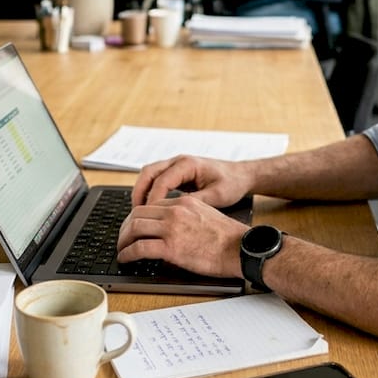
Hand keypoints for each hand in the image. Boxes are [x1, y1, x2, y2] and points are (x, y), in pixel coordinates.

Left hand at [116, 195, 245, 277]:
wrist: (241, 249)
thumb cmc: (229, 238)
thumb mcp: (206, 215)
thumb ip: (186, 216)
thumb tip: (172, 228)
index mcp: (183, 202)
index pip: (151, 205)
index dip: (137, 217)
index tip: (134, 227)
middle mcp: (174, 211)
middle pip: (137, 214)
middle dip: (125, 227)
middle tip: (123, 238)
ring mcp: (172, 228)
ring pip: (134, 228)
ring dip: (123, 240)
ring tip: (121, 249)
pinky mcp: (171, 248)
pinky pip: (139, 248)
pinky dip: (128, 254)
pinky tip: (126, 259)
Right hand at [132, 155, 252, 206]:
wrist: (241, 175)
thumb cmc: (232, 183)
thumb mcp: (217, 195)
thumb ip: (196, 202)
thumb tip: (176, 213)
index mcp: (188, 164)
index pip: (162, 180)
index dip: (153, 199)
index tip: (148, 215)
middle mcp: (178, 162)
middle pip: (148, 172)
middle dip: (139, 192)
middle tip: (136, 213)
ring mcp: (176, 166)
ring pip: (149, 175)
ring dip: (142, 191)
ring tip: (139, 212)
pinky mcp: (177, 174)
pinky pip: (156, 180)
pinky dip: (149, 192)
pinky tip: (150, 209)